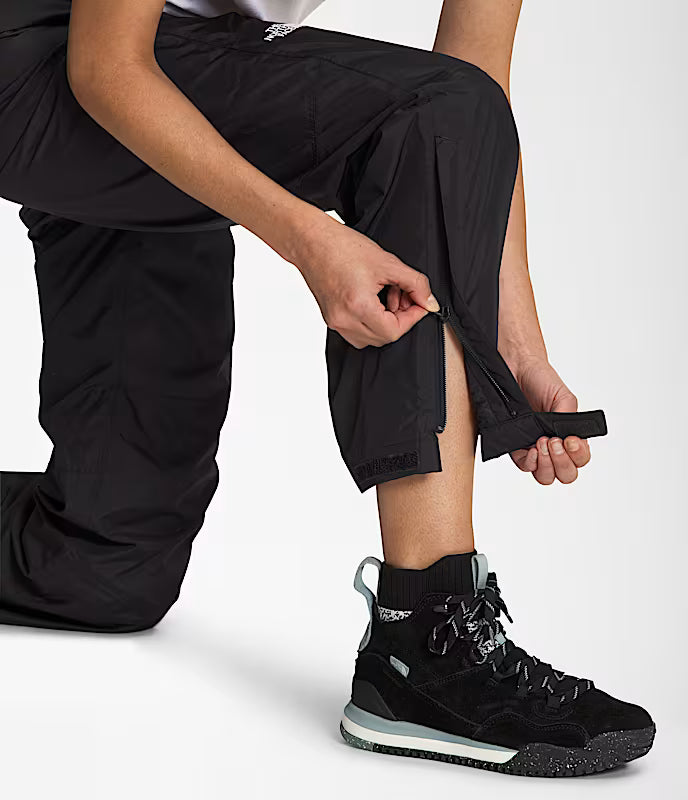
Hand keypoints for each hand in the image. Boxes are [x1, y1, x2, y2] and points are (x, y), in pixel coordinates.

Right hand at [293, 213, 438, 347]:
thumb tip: (430, 302)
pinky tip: (372, 301)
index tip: (419, 303)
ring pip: (370, 339)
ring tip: (387, 297)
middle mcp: (344, 320)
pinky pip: (356, 333)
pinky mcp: (331, 319)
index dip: (412, 318)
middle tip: (403, 296)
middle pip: (384, 338)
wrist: (311, 242)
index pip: (394, 331)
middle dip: (400, 319)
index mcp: (358, 306)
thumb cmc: (343, 247)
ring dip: (385, 323)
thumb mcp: (388, 263)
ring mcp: (335, 322)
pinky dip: (370, 322)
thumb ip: (415, 284)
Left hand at [509, 356, 590, 483]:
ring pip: (546, 476)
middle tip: (554, 442)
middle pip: (566, 474)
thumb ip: (569, 420)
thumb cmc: (542, 381)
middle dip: (563, 463)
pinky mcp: (516, 447)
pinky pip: (525, 466)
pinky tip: (532, 448)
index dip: (578, 455)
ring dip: (547, 464)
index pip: (580, 459)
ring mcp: (535, 448)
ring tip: (542, 442)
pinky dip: (530, 462)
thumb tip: (569, 439)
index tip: (570, 440)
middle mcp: (554, 446)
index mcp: (569, 435)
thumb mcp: (564, 399)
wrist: (518, 370)